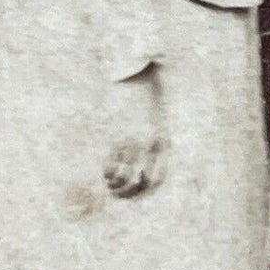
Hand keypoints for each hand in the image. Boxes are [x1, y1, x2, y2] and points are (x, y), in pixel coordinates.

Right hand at [100, 65, 164, 199]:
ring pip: (123, 177)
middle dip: (128, 194)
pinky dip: (107, 173)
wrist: (140, 74)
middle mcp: (150, 145)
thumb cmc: (150, 98)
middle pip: (140, 183)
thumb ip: (154, 143)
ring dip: (115, 186)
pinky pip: (110, 162)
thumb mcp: (159, 123)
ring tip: (110, 186)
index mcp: (164, 143)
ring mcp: (133, 141)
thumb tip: (142, 167)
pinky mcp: (116, 133)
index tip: (136, 195)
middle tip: (119, 195)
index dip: (146, 193)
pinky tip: (105, 173)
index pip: (157, 180)